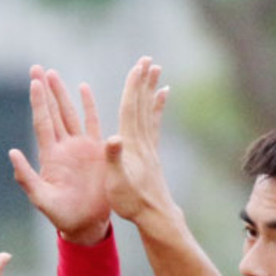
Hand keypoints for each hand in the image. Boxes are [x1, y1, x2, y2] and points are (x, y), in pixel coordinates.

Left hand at [9, 66, 110, 244]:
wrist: (86, 224)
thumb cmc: (62, 216)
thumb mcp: (41, 199)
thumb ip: (26, 177)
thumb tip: (12, 153)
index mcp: (50, 156)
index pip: (43, 122)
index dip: (38, 102)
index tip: (33, 81)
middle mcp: (64, 147)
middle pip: (53, 112)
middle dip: (46, 90)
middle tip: (38, 68)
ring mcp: (80, 148)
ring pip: (70, 114)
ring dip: (62, 94)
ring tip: (52, 73)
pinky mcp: (97, 151)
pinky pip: (93, 123)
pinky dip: (88, 106)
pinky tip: (83, 88)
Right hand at [105, 57, 171, 226]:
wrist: (154, 216)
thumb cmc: (131, 202)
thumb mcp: (116, 182)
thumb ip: (114, 159)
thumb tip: (113, 138)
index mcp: (130, 145)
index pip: (131, 109)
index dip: (134, 86)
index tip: (138, 66)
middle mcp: (142, 141)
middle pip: (142, 105)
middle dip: (144, 81)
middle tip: (148, 59)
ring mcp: (149, 147)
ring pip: (149, 111)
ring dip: (151, 89)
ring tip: (156, 70)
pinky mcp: (152, 154)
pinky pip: (154, 123)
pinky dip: (157, 107)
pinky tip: (162, 97)